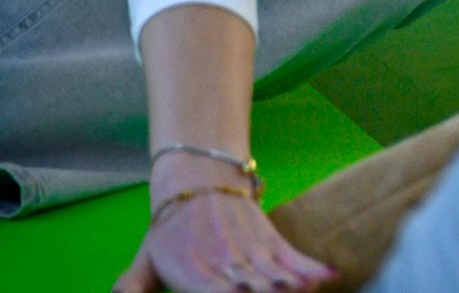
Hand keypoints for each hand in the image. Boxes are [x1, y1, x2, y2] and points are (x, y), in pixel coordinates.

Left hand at [115, 188, 331, 292]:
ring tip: (303, 291)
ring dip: (290, 286)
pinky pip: (294, 256)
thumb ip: (131, 288)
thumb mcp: (144, 261)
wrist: (198, 176)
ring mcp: (250, 250)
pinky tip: (328, 279)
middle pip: (251, 289)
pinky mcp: (270, 238)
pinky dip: (312, 268)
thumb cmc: (171, 230)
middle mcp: (224, 263)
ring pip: (275, 274)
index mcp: (191, 274)